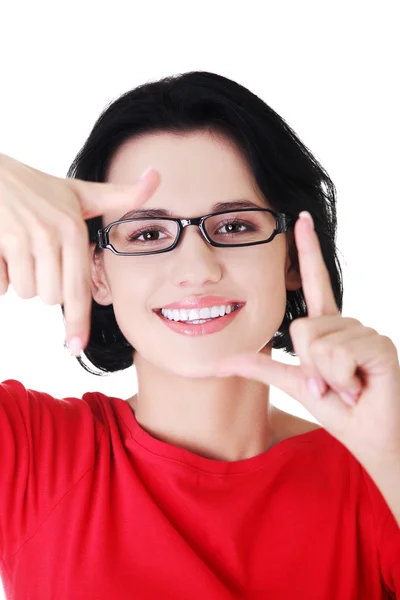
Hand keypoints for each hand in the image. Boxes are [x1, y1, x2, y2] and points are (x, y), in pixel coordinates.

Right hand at [0, 153, 159, 352]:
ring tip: (22, 252)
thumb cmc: (37, 187)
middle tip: (42, 259)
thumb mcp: (81, 191)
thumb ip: (121, 194)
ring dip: (23, 280)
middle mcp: (48, 235)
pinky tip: (3, 251)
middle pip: (52, 297)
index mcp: (72, 229)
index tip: (77, 346)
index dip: (78, 321)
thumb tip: (156, 176)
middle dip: (47, 287)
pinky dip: (1, 276)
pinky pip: (1, 286)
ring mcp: (19, 238)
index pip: (79, 288)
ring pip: (27, 292)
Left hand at [216, 211, 399, 470]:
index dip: (308, 250)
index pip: (315, 282)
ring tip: (347, 387)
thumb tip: (221, 362)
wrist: (371, 436)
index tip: (300, 219)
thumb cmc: (338, 409)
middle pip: (301, 329)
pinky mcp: (378, 344)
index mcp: (327, 327)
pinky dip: (340, 380)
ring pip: (317, 343)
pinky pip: (337, 354)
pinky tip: (358, 388)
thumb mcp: (294, 384)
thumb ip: (261, 367)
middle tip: (331, 385)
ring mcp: (364, 332)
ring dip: (326, 377)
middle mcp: (346, 323)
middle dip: (309, 367)